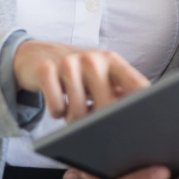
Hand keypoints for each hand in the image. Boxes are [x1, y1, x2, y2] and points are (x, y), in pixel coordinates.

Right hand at [13, 41, 149, 121]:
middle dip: (101, 123)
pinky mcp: (46, 71)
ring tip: (73, 112)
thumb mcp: (100, 74)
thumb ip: (119, 91)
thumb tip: (141, 119)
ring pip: (79, 111)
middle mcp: (92, 58)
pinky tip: (57, 103)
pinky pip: (57, 108)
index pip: (137, 85)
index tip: (143, 124)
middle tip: (93, 124)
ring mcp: (68, 63)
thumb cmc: (76, 71)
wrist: (35, 54)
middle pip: (107, 106)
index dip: (143, 106)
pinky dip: (57, 113)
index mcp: (112, 61)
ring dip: (75, 121)